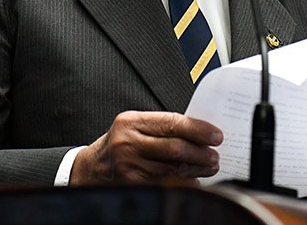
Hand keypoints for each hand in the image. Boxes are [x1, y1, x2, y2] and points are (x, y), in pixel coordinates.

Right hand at [69, 111, 222, 184]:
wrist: (91, 168)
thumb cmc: (120, 144)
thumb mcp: (136, 127)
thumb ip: (162, 127)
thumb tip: (200, 133)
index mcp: (131, 122)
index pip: (172, 123)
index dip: (198, 129)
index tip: (216, 135)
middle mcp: (127, 142)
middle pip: (174, 147)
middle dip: (200, 152)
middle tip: (215, 155)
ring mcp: (128, 165)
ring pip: (171, 168)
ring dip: (195, 169)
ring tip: (209, 166)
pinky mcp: (130, 184)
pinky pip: (164, 184)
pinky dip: (182, 182)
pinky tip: (193, 180)